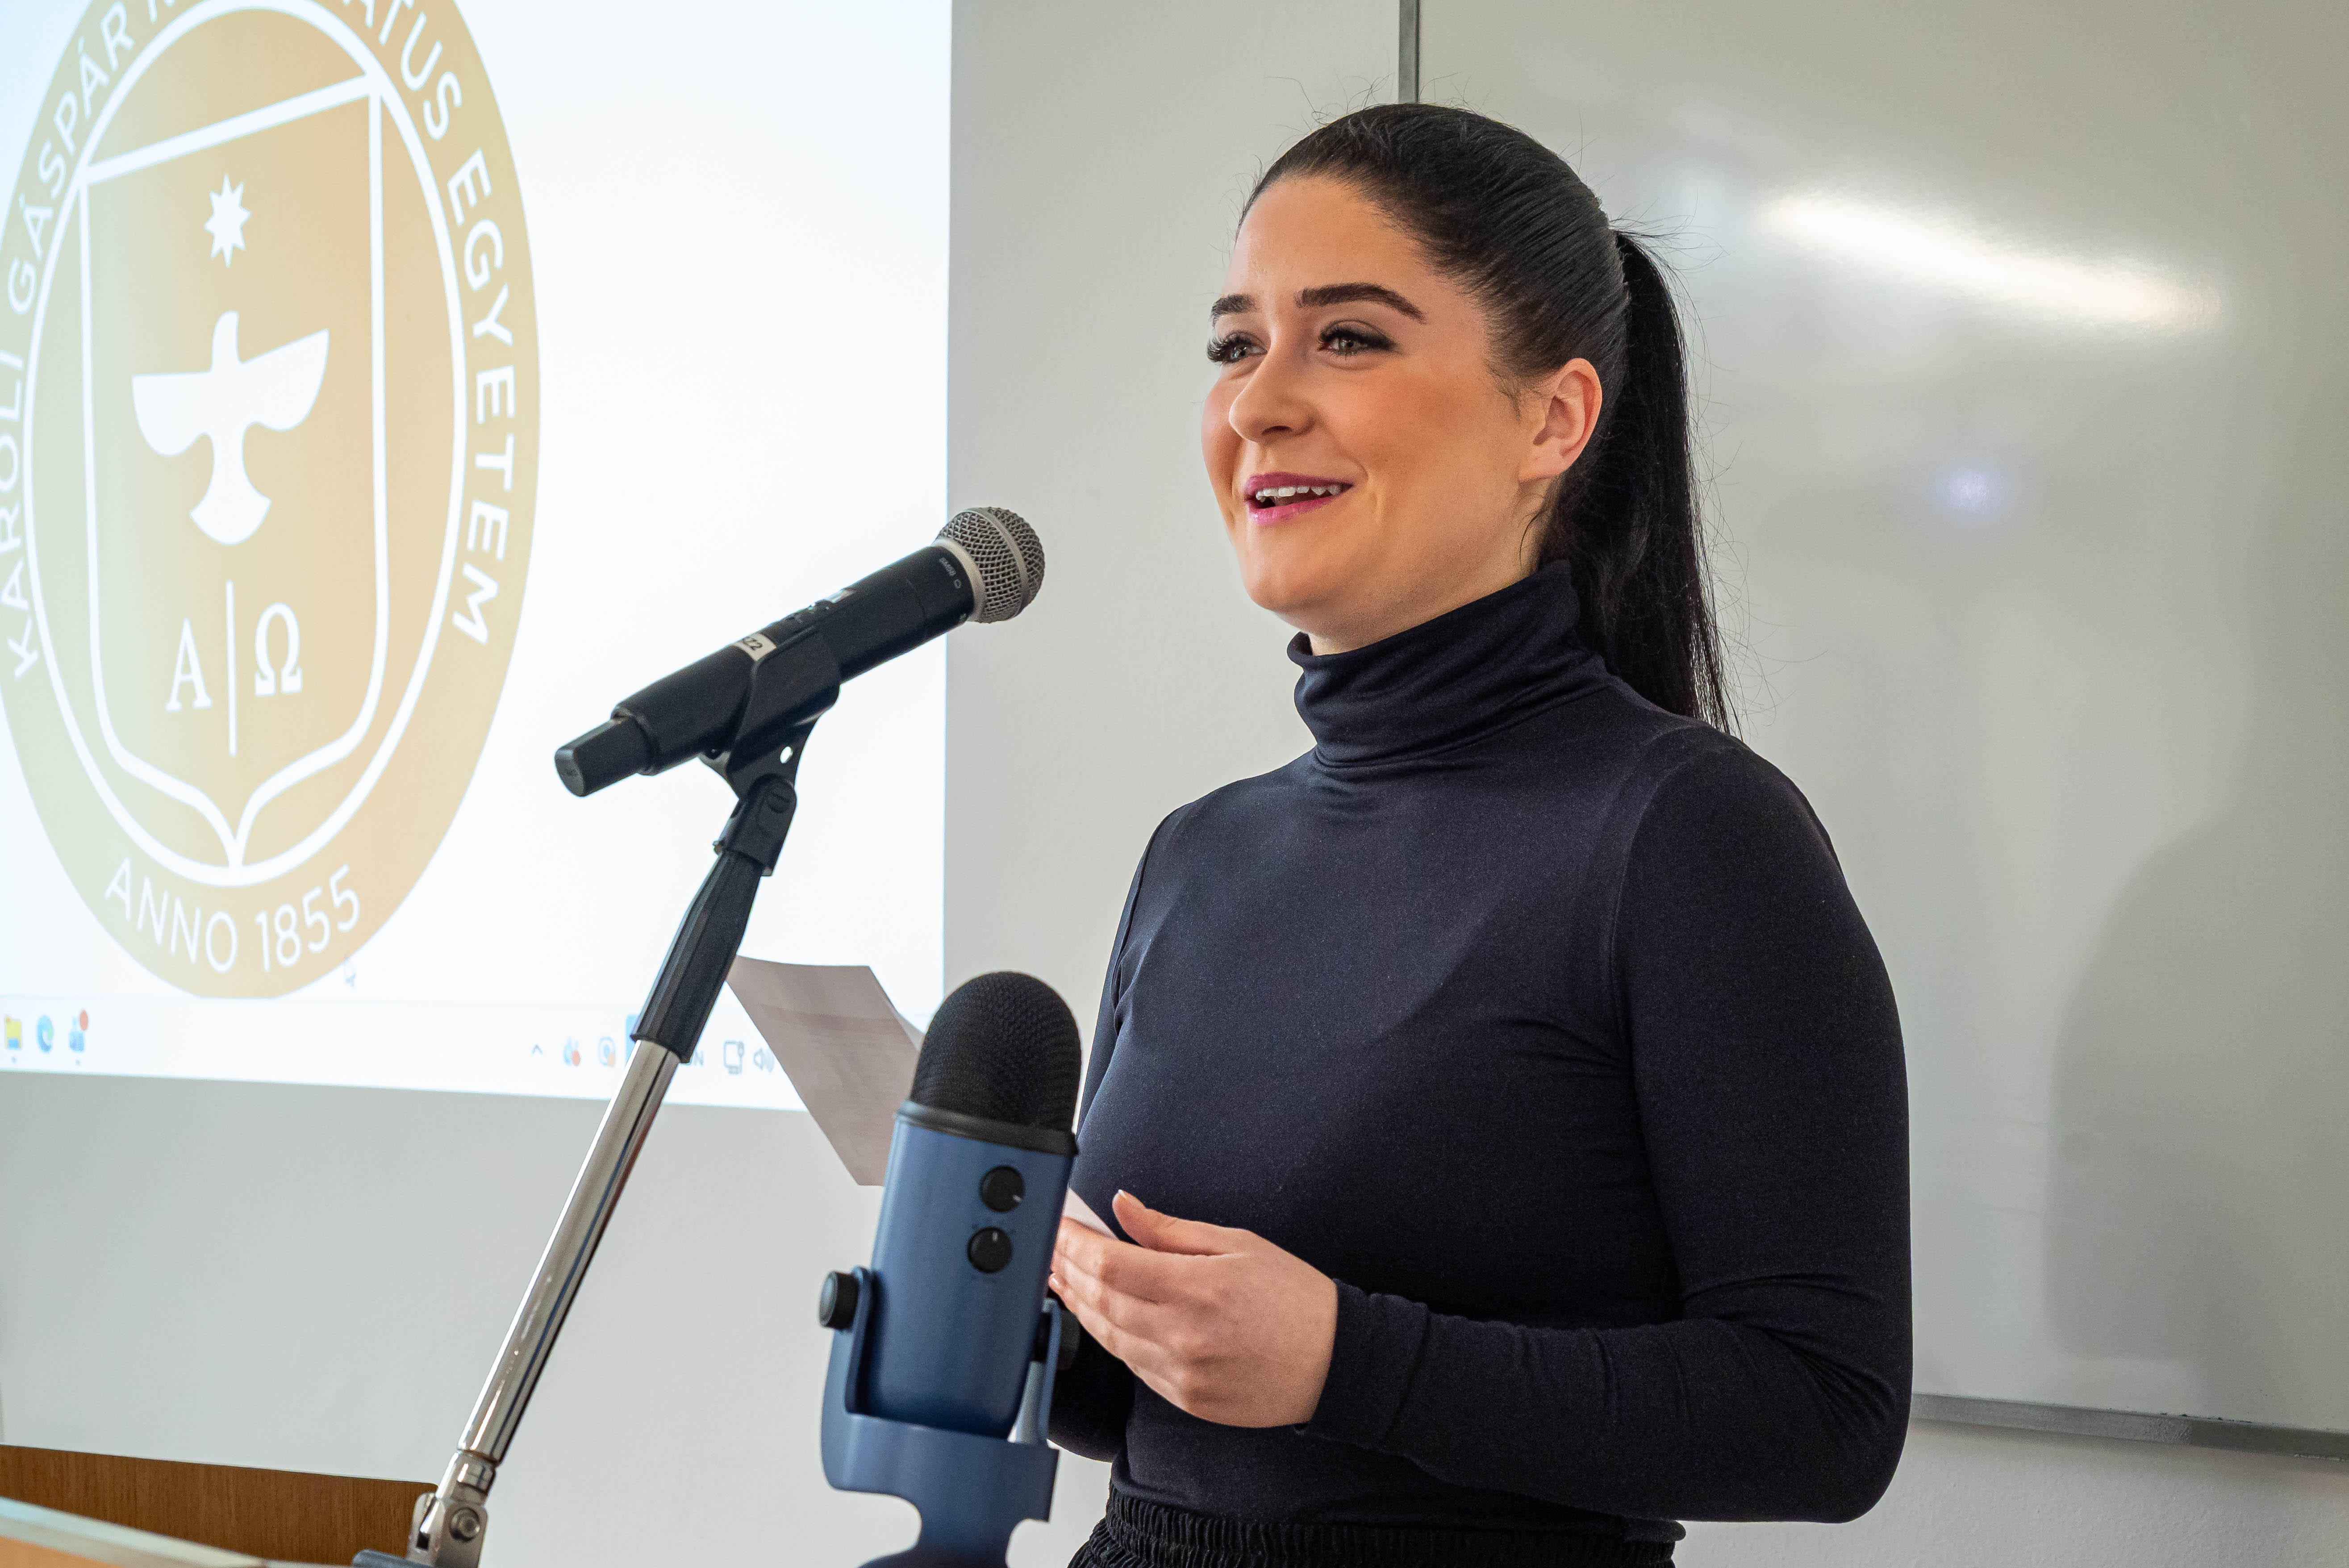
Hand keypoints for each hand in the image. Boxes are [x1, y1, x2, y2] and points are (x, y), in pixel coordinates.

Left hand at [1050, 1190, 1336, 1427]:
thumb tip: (1124, 1206)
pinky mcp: (1183, 1398)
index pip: (1110, 1264)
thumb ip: (1171, 1229)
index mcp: (1199, 1288)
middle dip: (1066, 1269)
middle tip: (1050, 1247)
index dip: (1074, 1243)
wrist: (1334, 1364)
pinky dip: (1108, 1335)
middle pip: (1099, 1300)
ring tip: (1062, 1277)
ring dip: (1078, 1303)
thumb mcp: (1239, 1243)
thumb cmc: (1294, 1299)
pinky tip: (1099, 1314)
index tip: (1058, 1226)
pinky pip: (1131, 1364)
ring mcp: (1180, 1373)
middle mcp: (1184, 1335)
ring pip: (1107, 1336)